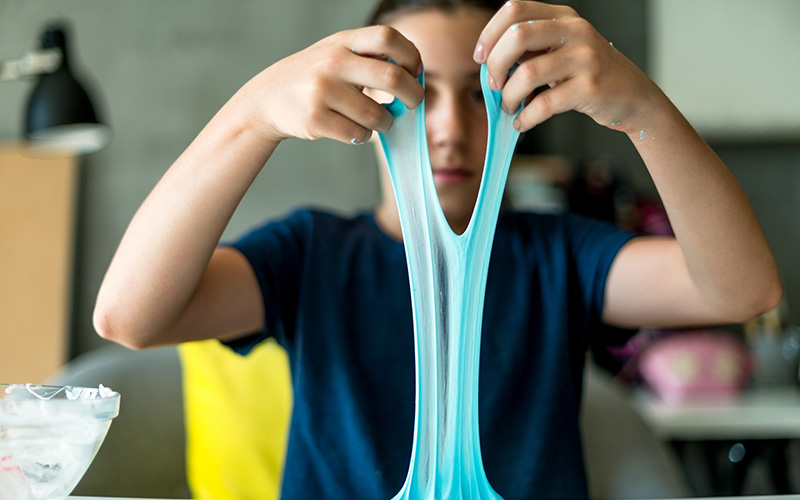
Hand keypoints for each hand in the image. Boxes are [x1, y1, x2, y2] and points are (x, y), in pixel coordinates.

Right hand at [236, 26, 423, 144]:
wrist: (267, 99)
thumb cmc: (313, 78)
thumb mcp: (336, 54)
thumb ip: (370, 58)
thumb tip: (414, 76)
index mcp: (342, 42)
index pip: (388, 38)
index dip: (410, 55)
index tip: (415, 71)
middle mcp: (333, 63)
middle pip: (391, 78)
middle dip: (413, 95)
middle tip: (414, 104)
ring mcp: (322, 91)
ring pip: (377, 115)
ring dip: (385, 123)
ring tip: (377, 121)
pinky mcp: (315, 119)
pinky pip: (358, 133)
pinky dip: (363, 135)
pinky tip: (354, 130)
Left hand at [474, 1, 663, 134]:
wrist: (634, 96)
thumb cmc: (589, 75)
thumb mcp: (562, 50)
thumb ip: (531, 50)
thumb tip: (489, 65)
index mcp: (563, 17)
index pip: (514, 10)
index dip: (489, 34)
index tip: (480, 58)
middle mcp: (575, 31)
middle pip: (517, 36)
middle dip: (495, 65)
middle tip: (493, 84)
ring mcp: (585, 58)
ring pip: (528, 73)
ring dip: (508, 95)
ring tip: (508, 106)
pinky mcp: (590, 88)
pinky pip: (545, 104)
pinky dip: (526, 117)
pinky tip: (522, 122)